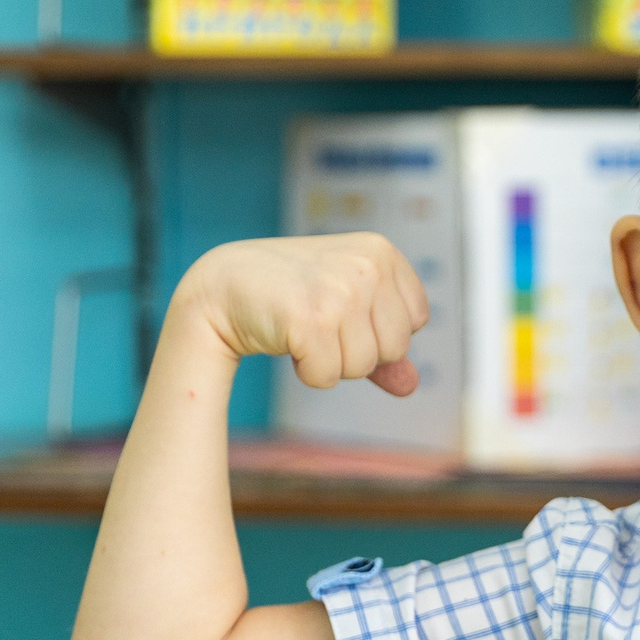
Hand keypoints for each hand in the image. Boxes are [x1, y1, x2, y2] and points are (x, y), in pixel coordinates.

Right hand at [179, 232, 429, 393]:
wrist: (222, 285)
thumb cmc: (291, 294)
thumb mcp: (346, 307)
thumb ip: (382, 343)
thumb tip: (410, 386)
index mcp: (382, 253)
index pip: (416, 321)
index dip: (380, 331)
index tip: (345, 313)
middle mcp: (367, 266)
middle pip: (395, 349)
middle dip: (357, 351)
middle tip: (321, 323)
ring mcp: (340, 291)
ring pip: (362, 367)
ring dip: (331, 362)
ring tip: (304, 328)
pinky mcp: (312, 319)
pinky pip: (328, 377)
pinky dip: (307, 371)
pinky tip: (288, 339)